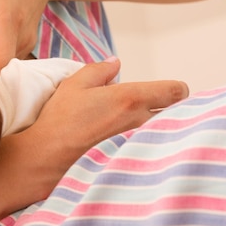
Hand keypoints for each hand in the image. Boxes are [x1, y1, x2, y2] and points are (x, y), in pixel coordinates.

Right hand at [31, 58, 188, 160]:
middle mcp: (140, 121)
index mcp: (130, 97)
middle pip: (178, 114)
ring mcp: (137, 144)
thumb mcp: (75, 84)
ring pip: (165, 134)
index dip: (176, 90)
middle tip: (153, 110)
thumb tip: (115, 63)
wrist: (47, 157)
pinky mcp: (130, 162)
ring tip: (141, 130)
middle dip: (171, 110)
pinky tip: (131, 148)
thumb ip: (100, 70)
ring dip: (160, 130)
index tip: (164, 93)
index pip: (177, 91)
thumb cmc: (60, 119)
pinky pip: (150, 151)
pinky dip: (147, 147)